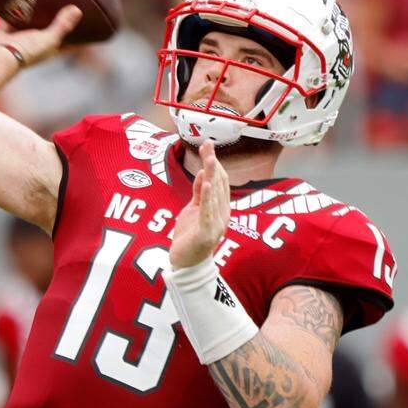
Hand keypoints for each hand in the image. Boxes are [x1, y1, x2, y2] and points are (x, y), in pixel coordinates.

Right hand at [0, 5, 81, 67]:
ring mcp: (19, 37)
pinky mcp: (4, 30)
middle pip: (48, 31)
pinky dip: (12, 7)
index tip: (91, 29)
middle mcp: (34, 43)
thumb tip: (78, 10)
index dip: (79, 39)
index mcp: (48, 49)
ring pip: (29, 23)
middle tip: (67, 5)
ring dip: (34, 14)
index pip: (68, 44)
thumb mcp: (48, 39)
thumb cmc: (26, 52)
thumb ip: (61, 25)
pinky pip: (9, 16)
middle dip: (56, 21)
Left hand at [169, 141, 231, 268]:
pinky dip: (208, 197)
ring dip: (212, 176)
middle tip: (208, 144)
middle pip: (219, 184)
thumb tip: (205, 173)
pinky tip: (208, 184)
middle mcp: (222, 214)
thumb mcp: (193, 209)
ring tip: (211, 159)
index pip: (220, 180)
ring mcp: (216, 223)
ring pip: (216, 195)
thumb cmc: (190, 235)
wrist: (185, 263)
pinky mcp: (206, 232)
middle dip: (213, 163)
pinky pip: (208, 212)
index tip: (207, 144)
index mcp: (220, 207)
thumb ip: (199, 193)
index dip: (213, 161)